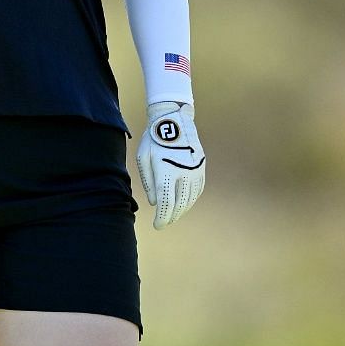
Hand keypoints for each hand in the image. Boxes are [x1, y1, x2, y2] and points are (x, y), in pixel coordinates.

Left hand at [135, 101, 205, 228]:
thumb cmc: (153, 140)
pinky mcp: (201, 166)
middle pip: (180, 203)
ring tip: (173, 215)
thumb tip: (155, 203)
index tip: (157, 225)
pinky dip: (191, 198)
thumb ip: (149, 182)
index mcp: (167, 171)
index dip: (162, 217)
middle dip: (171, 216)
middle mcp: (184, 172)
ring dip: (182, 209)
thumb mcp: (143, 158)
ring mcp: (195, 169)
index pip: (166, 203)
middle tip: (163, 223)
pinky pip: (198, 188)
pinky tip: (185, 203)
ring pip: (191, 197)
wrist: (174, 119)